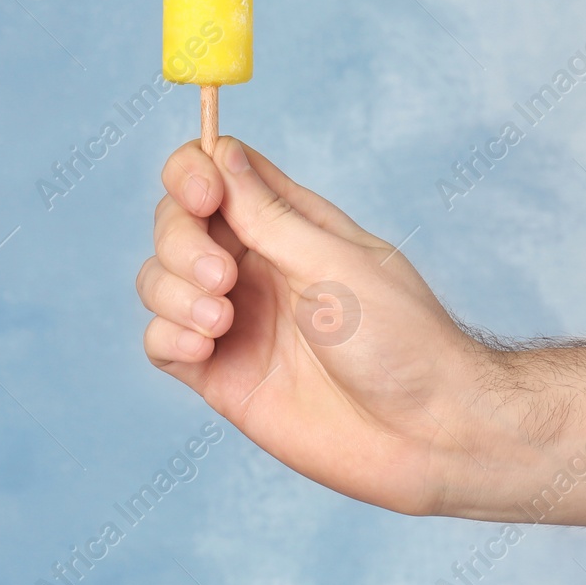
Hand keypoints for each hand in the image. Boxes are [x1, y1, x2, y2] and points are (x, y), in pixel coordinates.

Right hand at [137, 136, 517, 518]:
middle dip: (181, 241)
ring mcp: (234, 320)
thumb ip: (267, 214)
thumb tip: (220, 150)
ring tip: (222, 319)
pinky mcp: (218, 374)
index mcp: (287, 224)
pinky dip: (168, 334)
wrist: (426, 434)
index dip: (193, 173)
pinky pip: (160, 340)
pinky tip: (205, 346)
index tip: (206, 198)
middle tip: (225, 278)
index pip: (214, 171)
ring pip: (159, 278)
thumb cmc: (402, 339)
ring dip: (174, 290)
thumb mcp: (332, 262)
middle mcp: (254, 265)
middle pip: (176, 222)